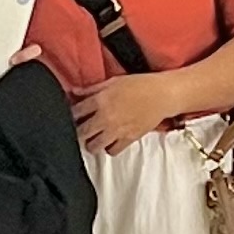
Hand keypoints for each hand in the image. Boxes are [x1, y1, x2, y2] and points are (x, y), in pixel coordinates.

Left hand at [70, 74, 184, 155]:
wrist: (162, 95)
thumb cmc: (140, 84)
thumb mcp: (113, 81)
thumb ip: (92, 89)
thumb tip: (74, 91)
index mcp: (100, 100)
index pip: (76, 112)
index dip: (72, 115)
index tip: (74, 116)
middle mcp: (105, 117)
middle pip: (81, 132)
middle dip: (78, 131)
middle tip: (81, 128)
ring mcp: (116, 130)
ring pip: (93, 146)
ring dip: (91, 142)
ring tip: (94, 137)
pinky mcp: (128, 139)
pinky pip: (112, 151)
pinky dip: (109, 148)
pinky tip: (110, 140)